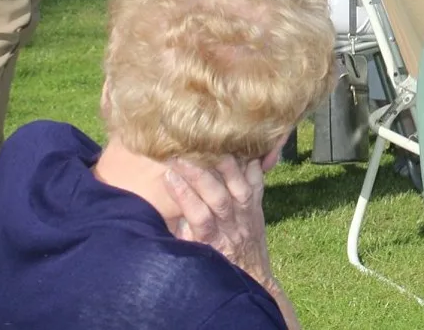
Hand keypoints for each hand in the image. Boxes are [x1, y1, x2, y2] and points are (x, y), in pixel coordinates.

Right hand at [165, 155, 273, 286]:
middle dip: (199, 174)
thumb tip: (165, 210)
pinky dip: (252, 165)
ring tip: (209, 145)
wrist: (254, 278)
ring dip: (225, 165)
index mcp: (213, 242)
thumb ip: (183, 233)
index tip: (168, 175)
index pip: (198, 216)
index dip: (184, 195)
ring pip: (240, 188)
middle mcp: (232, 227)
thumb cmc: (218, 266)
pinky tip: (240, 148)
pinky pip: (258, 183)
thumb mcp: (195, 255)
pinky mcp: (258, 206)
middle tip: (181, 154)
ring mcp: (248, 215)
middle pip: (218, 197)